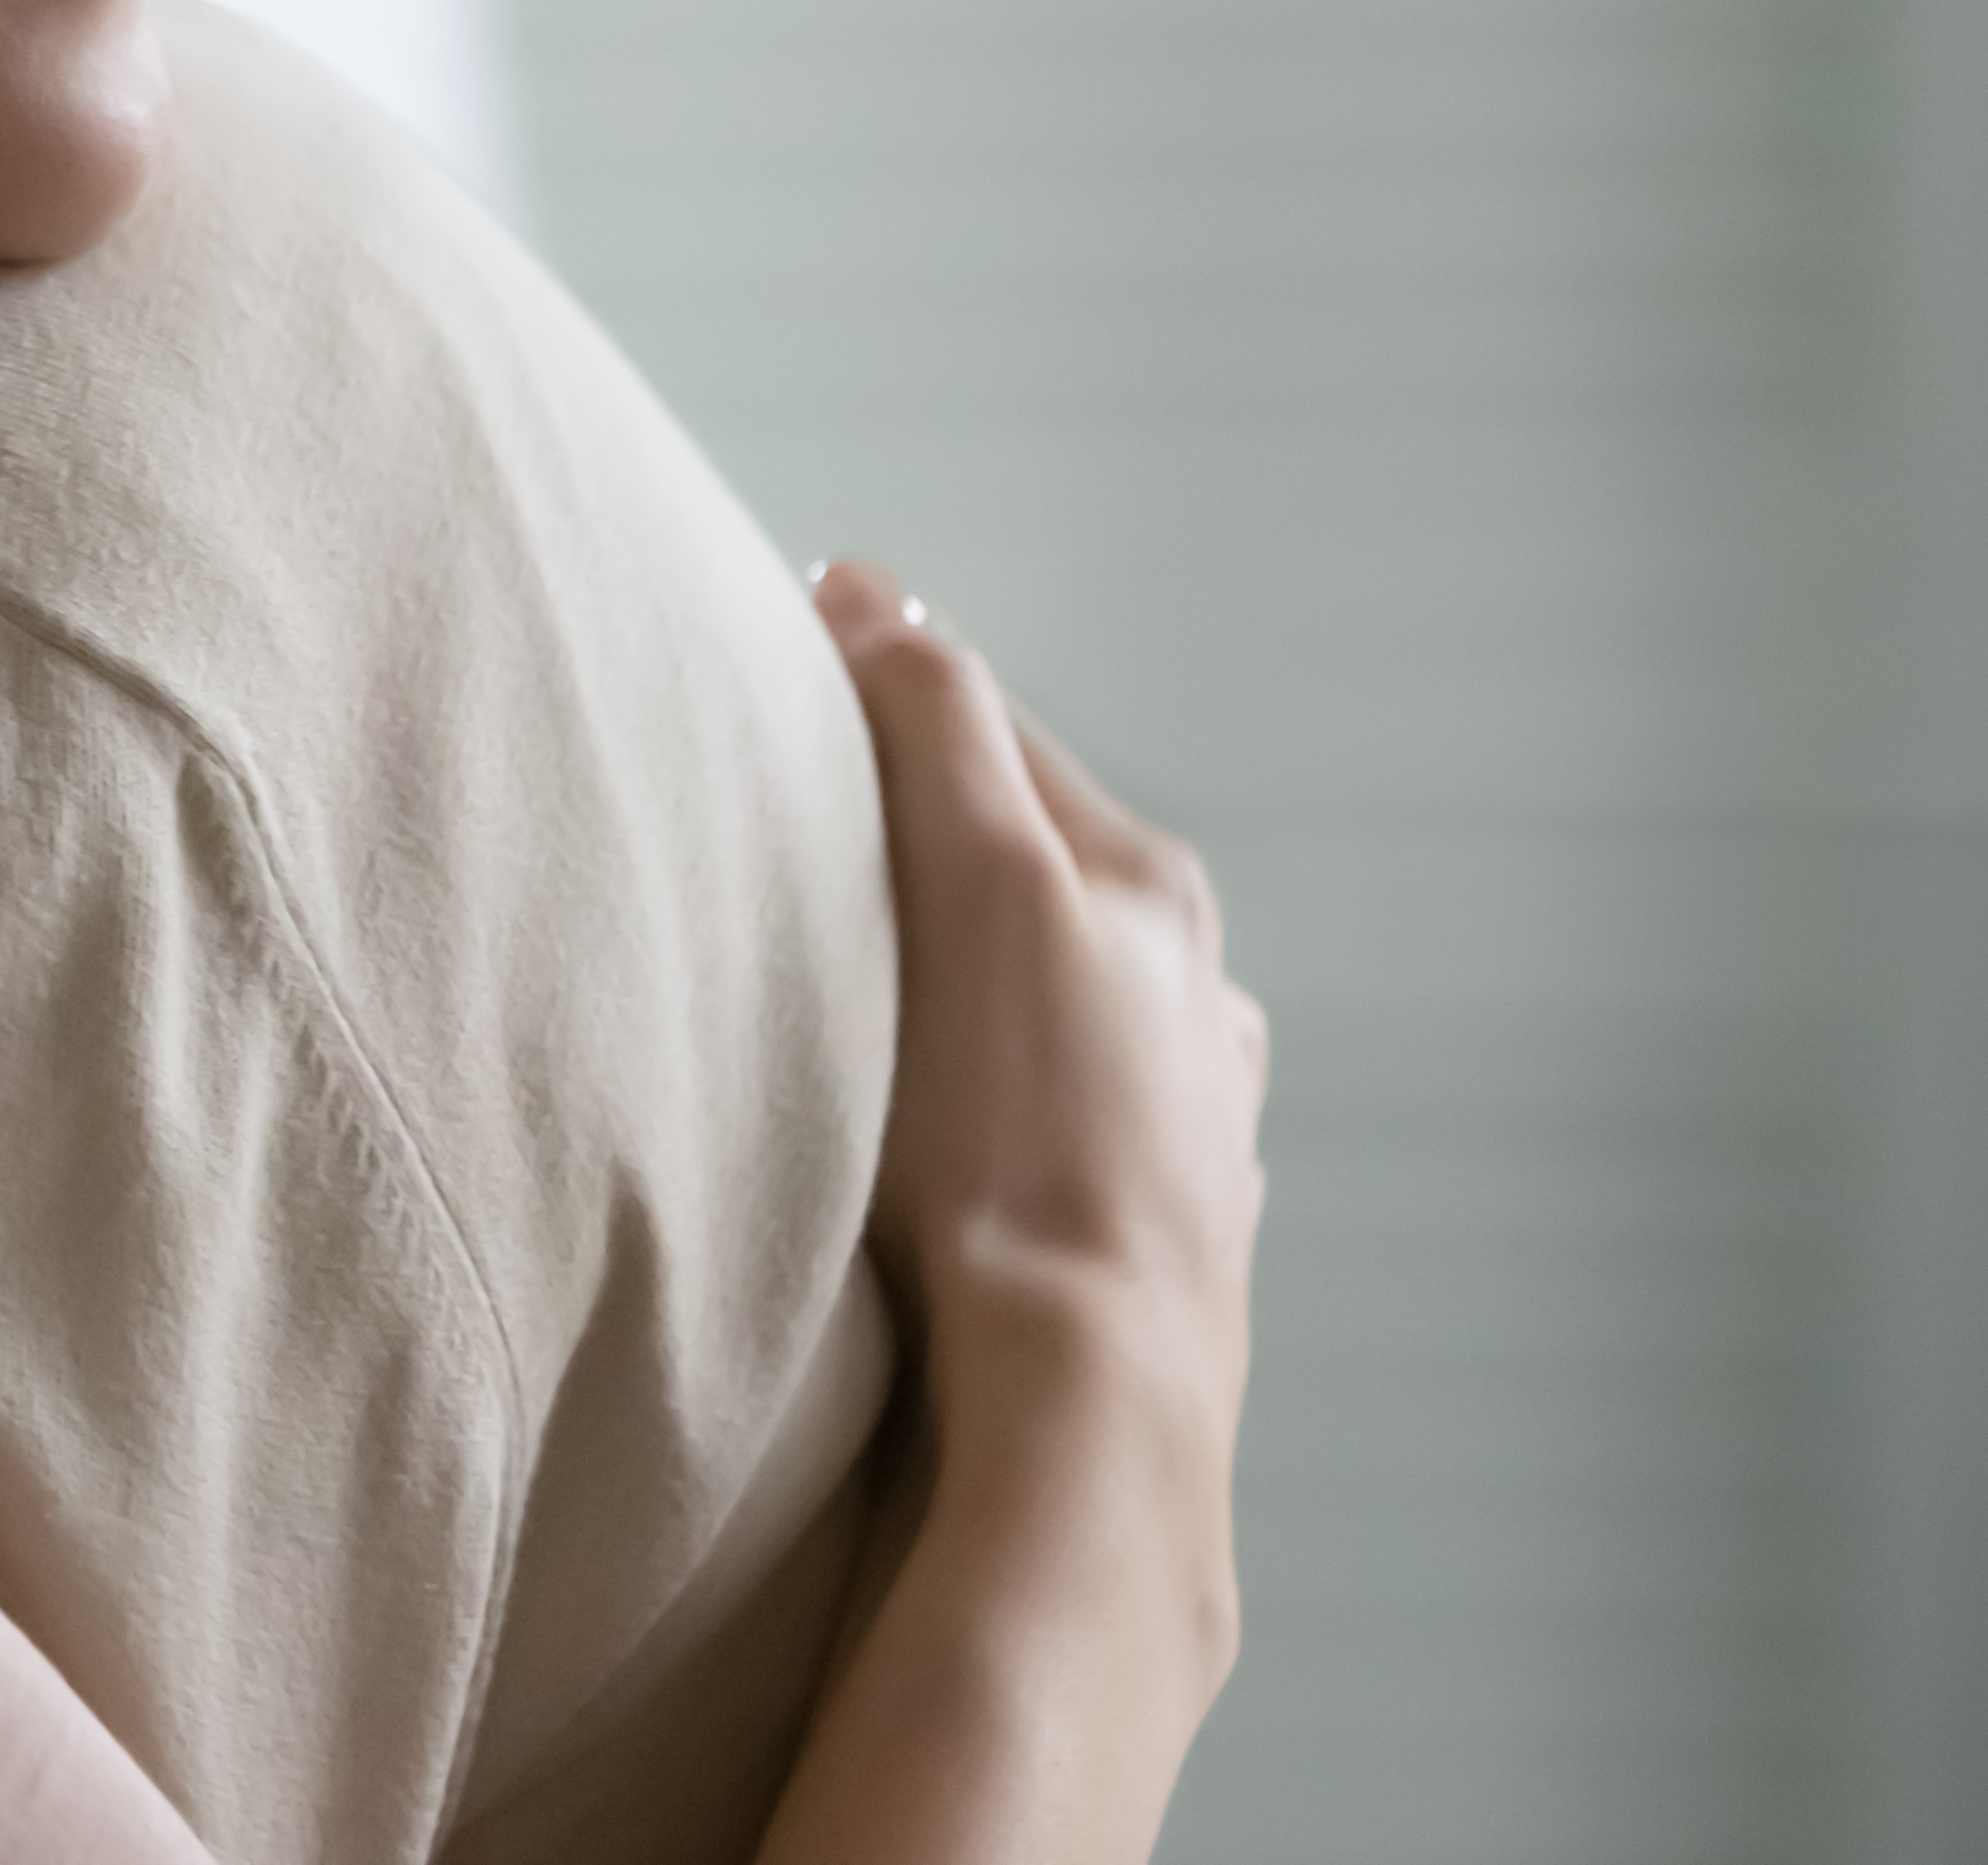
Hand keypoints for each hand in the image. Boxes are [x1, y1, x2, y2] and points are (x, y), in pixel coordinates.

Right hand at [816, 560, 1265, 1682]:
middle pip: (1033, 867)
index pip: (995, 738)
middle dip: (930, 843)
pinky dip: (1004, 1097)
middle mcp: (1198, 996)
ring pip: (1055, 1000)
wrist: (1090, 1396)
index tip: (788, 674)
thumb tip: (875, 591)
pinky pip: (1062, 1121)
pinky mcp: (1154, 1235)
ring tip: (875, 1005)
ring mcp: (1187, 1122)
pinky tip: (957, 1137)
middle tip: (807, 843)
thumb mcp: (979, 883)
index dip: (885, 695)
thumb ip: (933, 726)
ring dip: (974, 982)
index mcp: (1152, 892)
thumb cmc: (1022, 1139)